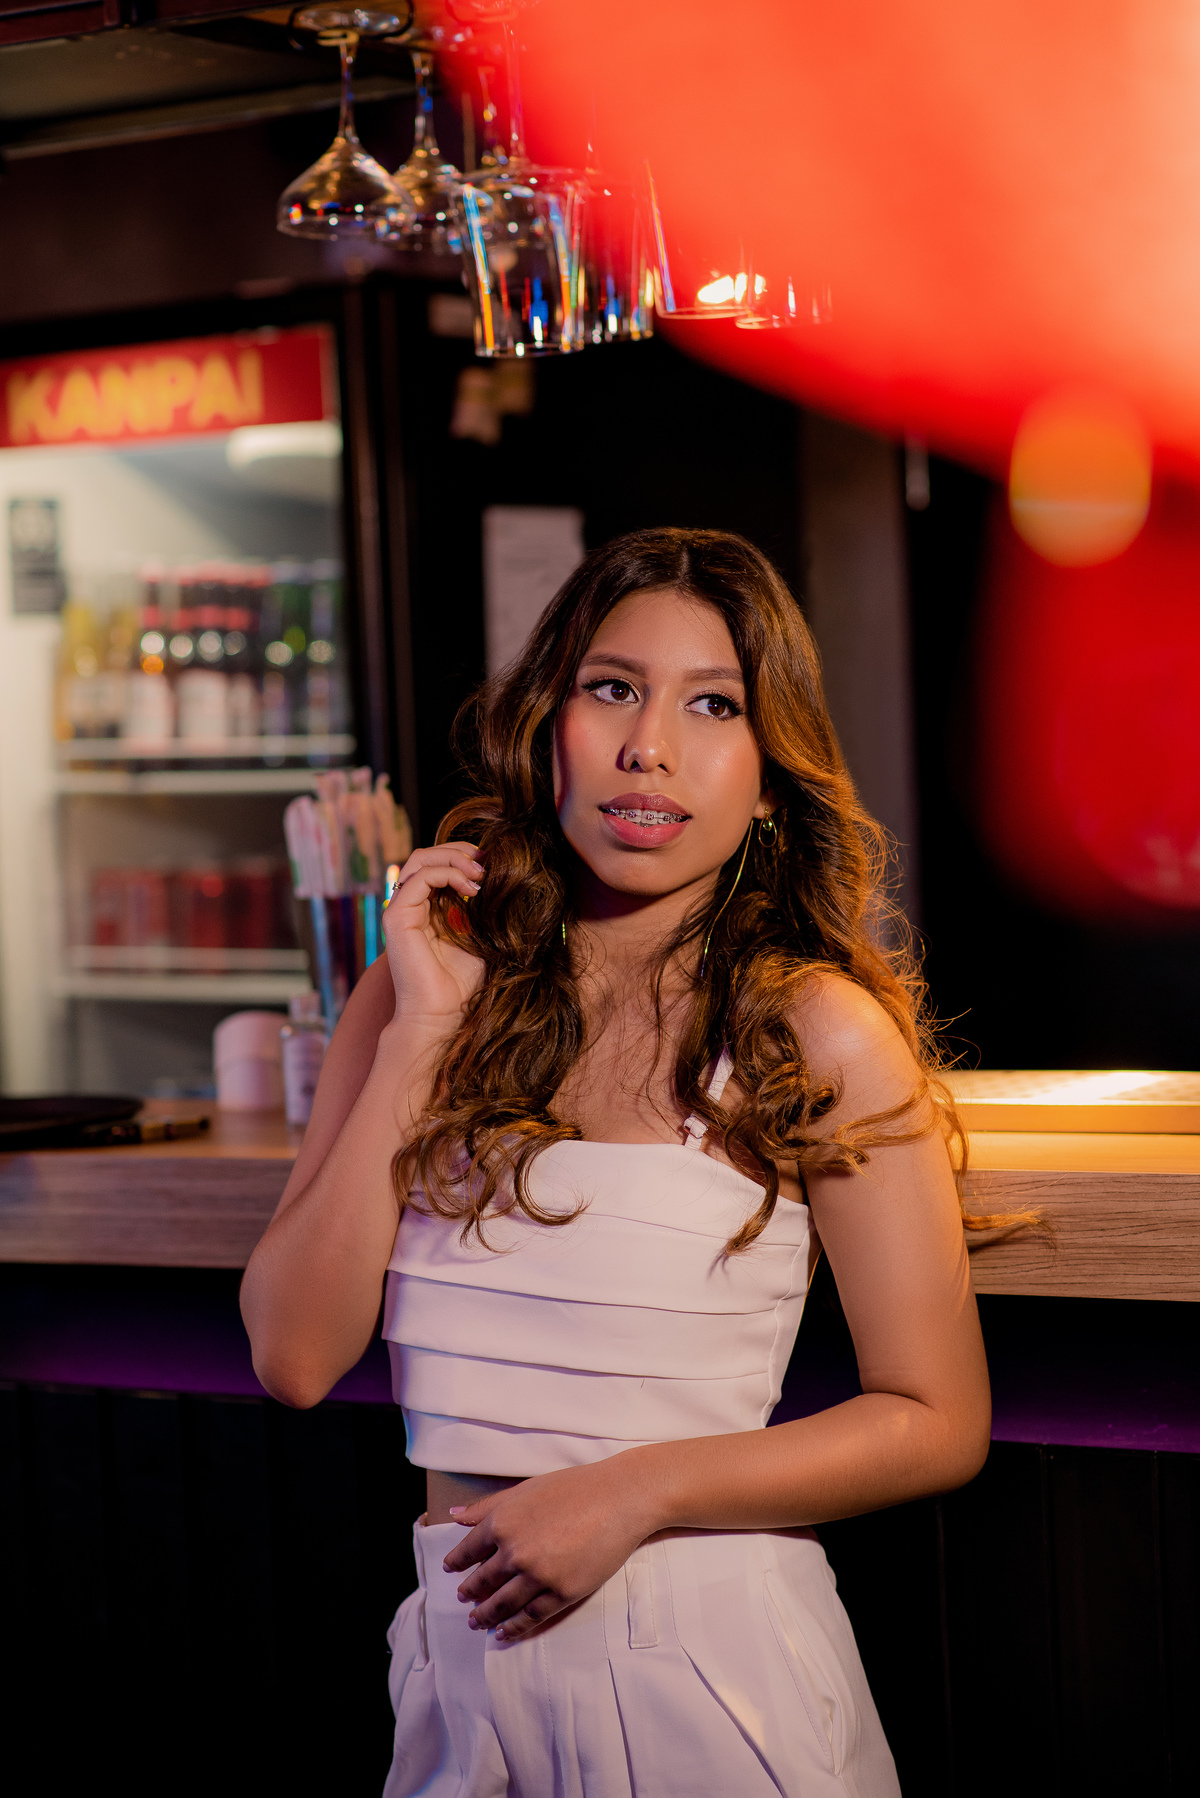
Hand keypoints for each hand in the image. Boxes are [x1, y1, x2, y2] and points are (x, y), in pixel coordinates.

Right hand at [383, 842, 486, 1025]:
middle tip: (488, 861)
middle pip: (428, 856)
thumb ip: (480, 909)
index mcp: (426, 909)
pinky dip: (448, 873)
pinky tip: (471, 887)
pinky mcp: (396, 917)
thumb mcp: (479, 936)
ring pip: (421, 860)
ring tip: (480, 872)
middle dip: (460, 851)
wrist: (441, 1014)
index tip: (493, 865)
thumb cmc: (461, 984)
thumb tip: (500, 878)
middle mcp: (410, 906)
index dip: (465, 857)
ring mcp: (400, 910)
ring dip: (454, 858)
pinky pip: (420, 877)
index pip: (439, 865)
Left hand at [442, 1455, 661, 1640]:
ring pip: (502, 1604)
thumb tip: (454, 1514)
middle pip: (482, 1581)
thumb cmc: (574, 1487)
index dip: (457, 1563)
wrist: (620, 1498)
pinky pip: (530, 1616)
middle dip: (469, 1593)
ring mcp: (538, 1575)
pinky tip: (504, 1632)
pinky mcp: (562, 1593)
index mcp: (502, 1522)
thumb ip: (488, 1506)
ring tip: (476, 1622)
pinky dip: (514, 1628)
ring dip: (485, 1616)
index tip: (450, 1570)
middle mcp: (515, 1551)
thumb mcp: (525, 1489)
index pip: (469, 1550)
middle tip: (462, 1600)